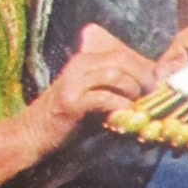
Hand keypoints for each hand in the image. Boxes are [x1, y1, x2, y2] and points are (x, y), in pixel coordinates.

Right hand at [26, 23, 158, 154]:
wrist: (32, 134)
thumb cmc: (66, 118)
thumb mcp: (90, 95)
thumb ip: (112, 88)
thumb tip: (146, 91)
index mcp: (84, 60)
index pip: (121, 54)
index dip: (143, 68)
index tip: (156, 85)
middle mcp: (78, 66)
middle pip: (121, 59)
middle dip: (142, 77)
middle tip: (151, 95)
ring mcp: (73, 82)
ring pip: (115, 74)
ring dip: (132, 90)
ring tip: (136, 104)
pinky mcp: (71, 102)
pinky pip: (104, 97)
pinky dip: (119, 105)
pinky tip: (123, 114)